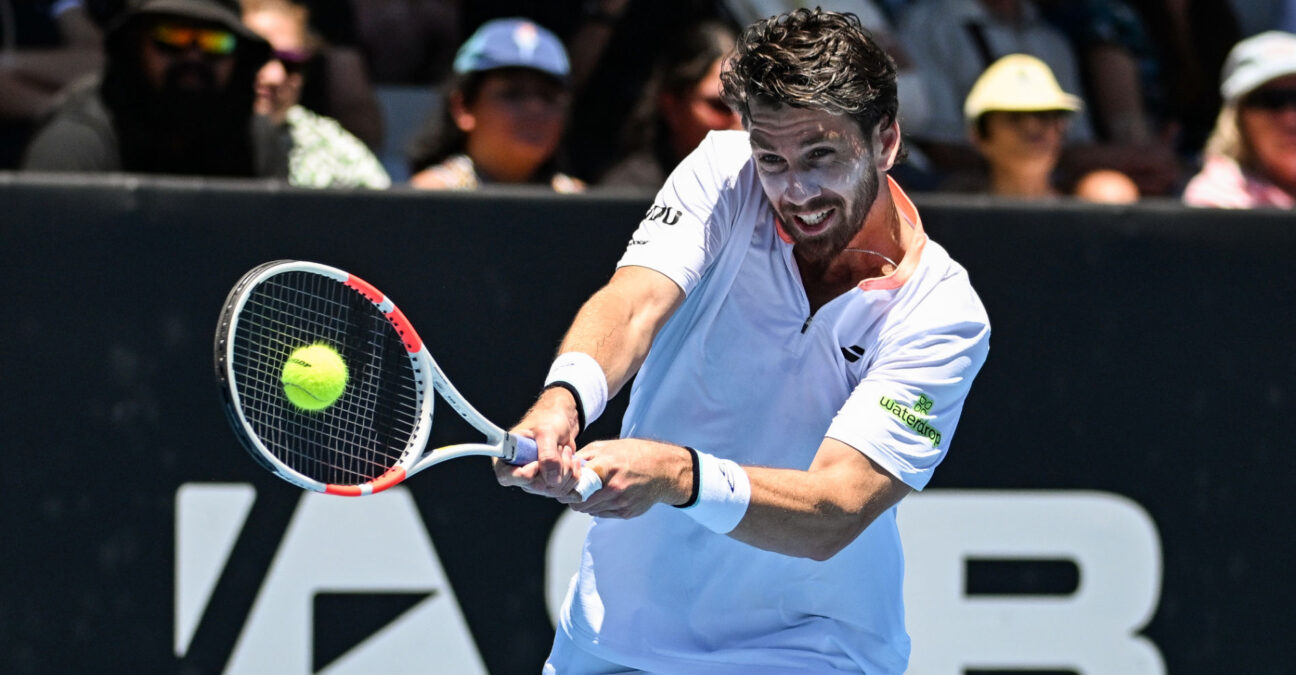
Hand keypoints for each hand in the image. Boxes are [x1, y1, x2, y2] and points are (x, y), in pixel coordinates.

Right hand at [494, 386, 583, 497]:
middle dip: (555, 468)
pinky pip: (564, 490)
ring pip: (552, 489)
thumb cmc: (547, 421)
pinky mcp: (549, 484)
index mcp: (506, 457)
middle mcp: (518, 472)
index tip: (538, 461)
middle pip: (536, 486)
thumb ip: (548, 455)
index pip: (507, 477)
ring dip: (567, 469)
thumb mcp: (547, 432)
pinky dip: (573, 476)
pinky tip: (573, 460)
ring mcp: (534, 480)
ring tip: (566, 451)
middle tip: (561, 449)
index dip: (526, 473)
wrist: (560, 423)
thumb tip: (553, 479)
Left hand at [561, 439, 691, 518]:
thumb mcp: (607, 446)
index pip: (575, 485)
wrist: (664, 470)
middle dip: (574, 498)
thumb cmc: (634, 454)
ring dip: (586, 503)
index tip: (565, 484)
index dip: (566, 487)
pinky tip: (606, 495)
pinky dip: (599, 507)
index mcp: (606, 466)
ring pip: (589, 511)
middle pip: (579, 503)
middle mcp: (613, 487)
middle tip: (576, 490)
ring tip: (593, 491)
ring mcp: (621, 502)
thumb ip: (584, 457)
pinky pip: (602, 514)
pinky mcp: (626, 513)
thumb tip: (563, 466)